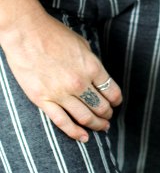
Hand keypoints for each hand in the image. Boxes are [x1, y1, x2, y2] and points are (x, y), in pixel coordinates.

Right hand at [1, 9, 121, 142]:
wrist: (27, 35)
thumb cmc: (55, 35)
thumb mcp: (83, 45)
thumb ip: (91, 62)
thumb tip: (97, 76)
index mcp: (92, 66)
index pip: (111, 90)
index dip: (117, 99)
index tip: (117, 103)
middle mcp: (79, 82)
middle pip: (100, 105)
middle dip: (108, 114)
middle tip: (110, 118)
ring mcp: (61, 94)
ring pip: (84, 116)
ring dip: (96, 124)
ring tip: (102, 128)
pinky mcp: (43, 101)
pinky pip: (62, 122)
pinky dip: (75, 132)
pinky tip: (84, 137)